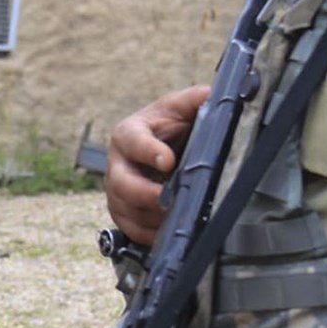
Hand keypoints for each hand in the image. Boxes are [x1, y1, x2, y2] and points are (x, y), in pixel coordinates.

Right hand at [103, 85, 208, 245]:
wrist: (159, 145)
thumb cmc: (168, 125)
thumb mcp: (180, 108)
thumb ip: (194, 99)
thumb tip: (210, 93)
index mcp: (128, 133)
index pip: (132, 142)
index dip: (148, 152)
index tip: (168, 161)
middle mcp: (117, 162)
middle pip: (120, 182)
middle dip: (144, 194)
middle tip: (169, 202)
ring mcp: (115, 188)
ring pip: (123, 208)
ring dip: (149, 217)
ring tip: (174, 219)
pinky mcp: (121, 209)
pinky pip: (128, 228)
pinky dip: (147, 234)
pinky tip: (167, 233)